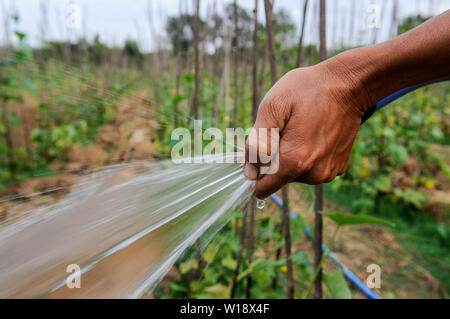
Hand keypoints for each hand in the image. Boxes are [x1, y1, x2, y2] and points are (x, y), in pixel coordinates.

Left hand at [245, 59, 368, 198]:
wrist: (348, 85)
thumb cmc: (307, 91)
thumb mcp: (272, 107)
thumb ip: (256, 144)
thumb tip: (250, 174)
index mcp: (294, 162)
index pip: (263, 188)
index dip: (255, 168)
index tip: (263, 145)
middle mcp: (313, 174)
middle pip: (278, 178)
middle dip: (274, 156)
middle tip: (286, 128)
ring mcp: (327, 172)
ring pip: (294, 173)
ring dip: (290, 155)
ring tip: (301, 129)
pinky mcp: (337, 167)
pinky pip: (311, 168)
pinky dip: (307, 154)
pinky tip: (314, 134)